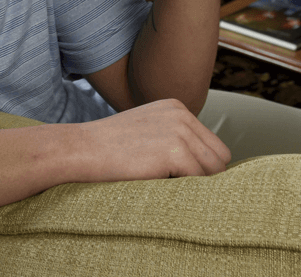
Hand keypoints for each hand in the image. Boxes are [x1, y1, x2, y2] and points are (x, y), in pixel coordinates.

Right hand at [75, 98, 230, 181]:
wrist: (80, 149)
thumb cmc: (107, 148)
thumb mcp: (145, 131)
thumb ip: (173, 139)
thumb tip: (206, 169)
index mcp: (176, 107)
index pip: (213, 145)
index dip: (202, 167)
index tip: (181, 179)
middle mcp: (182, 114)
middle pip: (219, 157)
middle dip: (206, 177)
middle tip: (179, 189)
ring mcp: (179, 131)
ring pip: (214, 172)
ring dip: (196, 186)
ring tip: (168, 189)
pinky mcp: (175, 151)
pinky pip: (200, 182)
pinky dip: (186, 192)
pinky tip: (161, 189)